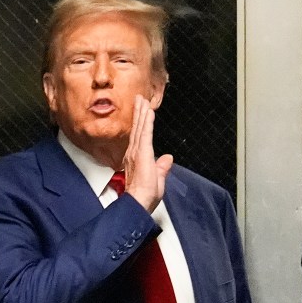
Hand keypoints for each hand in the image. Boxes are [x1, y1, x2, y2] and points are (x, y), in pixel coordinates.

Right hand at [124, 94, 172, 212]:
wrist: (138, 202)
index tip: (142, 113)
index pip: (140, 137)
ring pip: (140, 128)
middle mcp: (134, 153)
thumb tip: (168, 159)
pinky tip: (148, 112)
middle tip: (140, 100)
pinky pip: (145, 133)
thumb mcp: (157, 179)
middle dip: (139, 113)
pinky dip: (147, 121)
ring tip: (142, 100)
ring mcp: (137, 152)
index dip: (140, 124)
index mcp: (136, 159)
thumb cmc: (144, 196)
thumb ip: (162, 167)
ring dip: (142, 113)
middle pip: (138, 129)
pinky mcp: (142, 152)